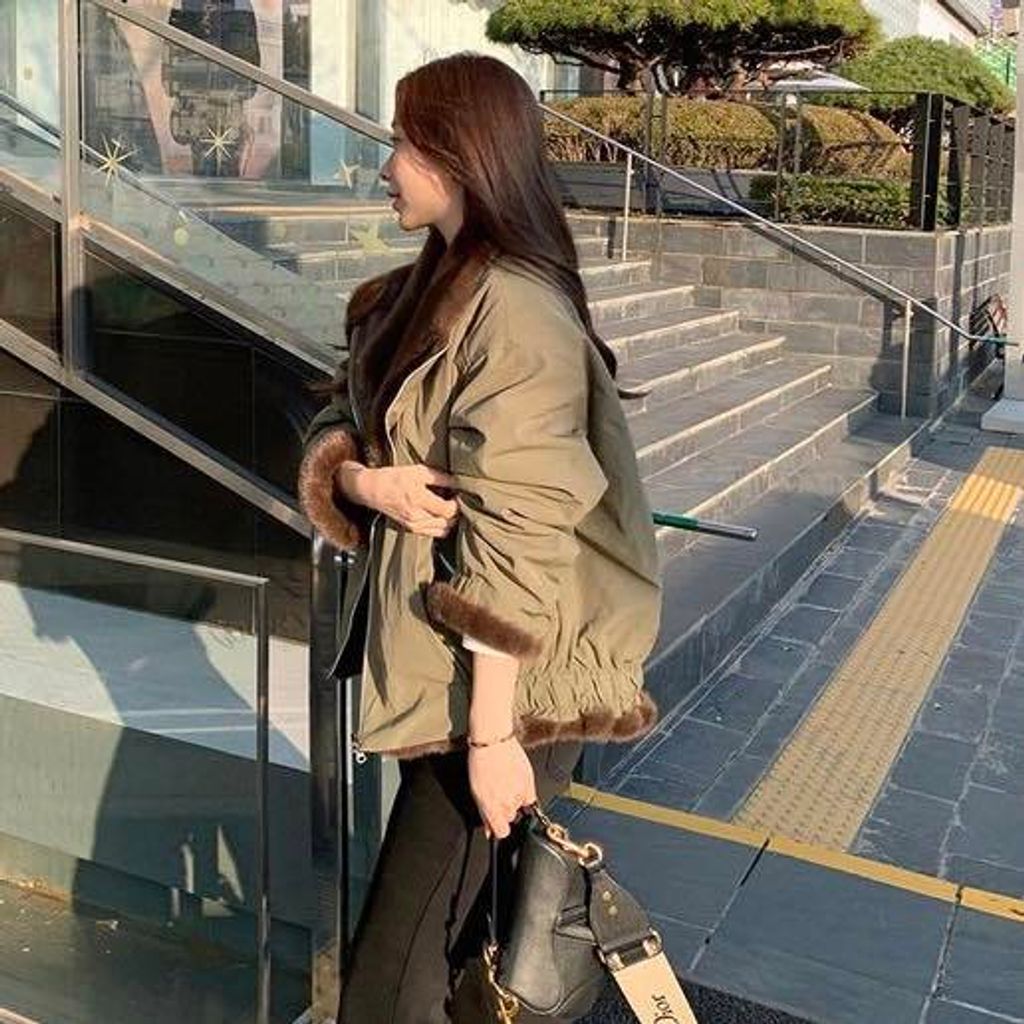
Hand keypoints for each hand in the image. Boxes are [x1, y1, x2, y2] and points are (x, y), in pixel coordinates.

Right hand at [337, 462, 457, 536]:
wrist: (373, 490)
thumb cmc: (395, 478)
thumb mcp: (418, 471)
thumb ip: (440, 478)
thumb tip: (459, 482)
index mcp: (418, 499)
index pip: (447, 510)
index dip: (457, 504)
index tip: (457, 495)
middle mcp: (416, 516)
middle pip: (447, 522)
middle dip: (455, 513)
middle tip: (455, 501)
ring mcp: (413, 525)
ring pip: (442, 530)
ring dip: (449, 521)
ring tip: (448, 508)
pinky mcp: (411, 529)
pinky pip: (434, 533)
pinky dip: (441, 526)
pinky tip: (440, 516)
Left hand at [468, 738, 537, 839]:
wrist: (493, 741)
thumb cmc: (480, 762)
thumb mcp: (475, 790)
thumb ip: (484, 813)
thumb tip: (489, 830)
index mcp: (492, 807)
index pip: (502, 832)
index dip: (498, 828)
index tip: (496, 822)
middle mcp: (507, 803)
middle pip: (510, 818)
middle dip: (503, 809)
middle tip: (497, 793)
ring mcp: (520, 794)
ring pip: (519, 807)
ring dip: (513, 800)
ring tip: (505, 783)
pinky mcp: (530, 783)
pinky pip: (530, 797)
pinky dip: (524, 793)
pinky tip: (515, 782)